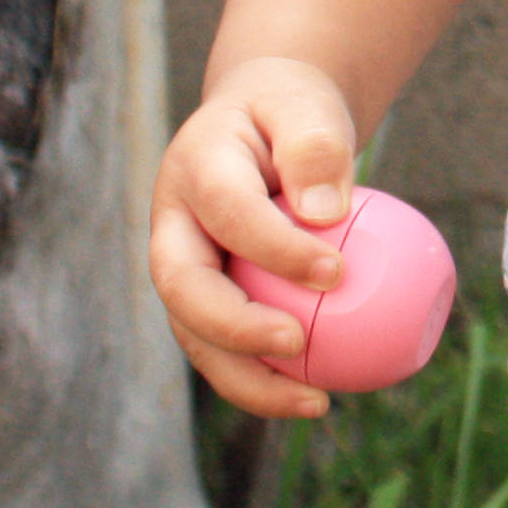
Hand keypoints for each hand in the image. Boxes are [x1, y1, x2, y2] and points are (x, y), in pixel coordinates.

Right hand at [150, 55, 364, 418]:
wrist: (261, 122)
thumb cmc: (290, 112)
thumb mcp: (307, 105)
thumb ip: (315, 146)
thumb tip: (328, 213)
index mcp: (193, 168)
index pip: (226, 210)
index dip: (274, 245)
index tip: (335, 272)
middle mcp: (172, 225)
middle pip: (183, 287)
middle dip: (233, 326)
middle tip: (298, 344)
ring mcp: (181, 268)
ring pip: (195, 335)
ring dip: (247, 377)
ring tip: (314, 401)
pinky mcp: (203, 301)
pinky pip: (225, 349)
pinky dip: (263, 381)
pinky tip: (318, 396)